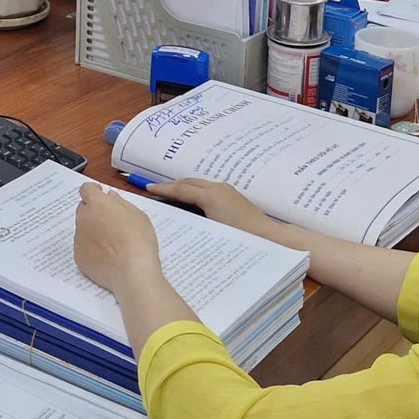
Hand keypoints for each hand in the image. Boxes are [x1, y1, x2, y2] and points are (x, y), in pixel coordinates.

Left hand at [74, 181, 160, 294]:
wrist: (133, 272)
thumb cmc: (139, 242)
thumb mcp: (137, 215)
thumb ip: (120, 203)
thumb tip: (110, 197)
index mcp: (97, 204)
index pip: (86, 189)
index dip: (94, 191)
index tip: (100, 194)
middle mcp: (83, 219)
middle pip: (83, 209)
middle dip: (94, 212)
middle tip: (111, 222)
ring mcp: (79, 238)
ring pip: (83, 229)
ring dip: (93, 231)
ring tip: (112, 243)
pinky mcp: (78, 256)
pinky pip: (83, 247)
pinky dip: (91, 249)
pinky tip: (107, 256)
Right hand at [149, 178, 272, 237]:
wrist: (269, 237)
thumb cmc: (241, 235)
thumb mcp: (211, 229)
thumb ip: (192, 218)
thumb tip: (178, 215)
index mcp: (210, 195)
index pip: (181, 189)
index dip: (164, 189)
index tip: (149, 188)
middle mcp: (218, 188)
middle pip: (189, 181)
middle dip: (172, 184)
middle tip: (157, 188)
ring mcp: (227, 191)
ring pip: (199, 184)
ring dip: (184, 187)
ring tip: (171, 193)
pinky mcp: (233, 197)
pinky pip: (208, 189)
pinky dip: (195, 191)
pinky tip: (192, 201)